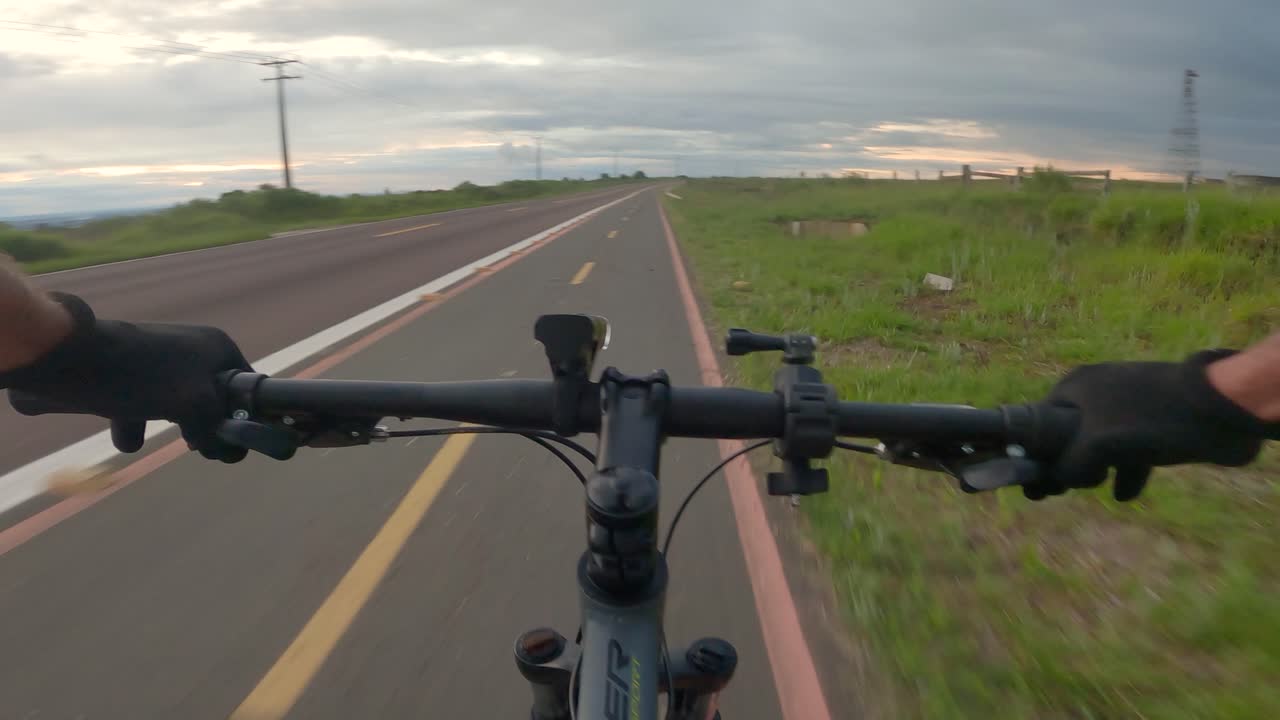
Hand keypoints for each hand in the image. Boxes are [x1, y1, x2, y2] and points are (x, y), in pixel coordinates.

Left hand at [1, 293, 252, 461]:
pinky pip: (143, 405)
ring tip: (165, 442)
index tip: (231, 441)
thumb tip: (227, 451)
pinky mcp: (127, 376)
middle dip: (204, 425)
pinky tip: (125, 439)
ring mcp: (158, 363)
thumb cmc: (143, 377)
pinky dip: (135, 424)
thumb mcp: (197, 405)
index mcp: (216, 348)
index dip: (245, 417)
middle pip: (213, 399)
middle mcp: (191, 351)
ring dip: (169, 427)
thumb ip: (219, 429)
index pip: (249, 387)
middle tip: (196, 444)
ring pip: (176, 405)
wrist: (69, 361)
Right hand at [1026, 350, 1278, 500]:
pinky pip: (1129, 452)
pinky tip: (1125, 494)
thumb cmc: (1147, 419)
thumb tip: (1052, 482)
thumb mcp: (1096, 443)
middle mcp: (1098, 394)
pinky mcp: (1153, 425)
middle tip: (1059, 490)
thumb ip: (1068, 464)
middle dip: (1066, 463)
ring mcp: (1127, 409)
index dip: (1034, 450)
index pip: (1040, 420)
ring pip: (1100, 446)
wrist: (1218, 411)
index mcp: (1077, 388)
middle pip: (1069, 434)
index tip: (1032, 479)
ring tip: (1092, 490)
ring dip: (1095, 470)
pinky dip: (1125, 472)